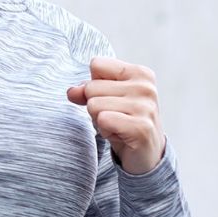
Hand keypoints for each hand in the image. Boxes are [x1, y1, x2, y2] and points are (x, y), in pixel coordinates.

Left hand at [68, 57, 166, 174]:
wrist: (145, 152)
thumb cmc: (122, 119)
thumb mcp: (103, 98)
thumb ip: (85, 89)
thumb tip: (72, 92)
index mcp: (140, 73)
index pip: (96, 64)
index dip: (94, 84)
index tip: (111, 98)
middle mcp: (145, 87)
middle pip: (91, 87)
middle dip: (95, 106)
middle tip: (115, 117)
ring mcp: (145, 108)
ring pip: (93, 105)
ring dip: (99, 120)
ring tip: (117, 126)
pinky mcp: (141, 128)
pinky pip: (103, 120)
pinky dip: (105, 131)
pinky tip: (120, 135)